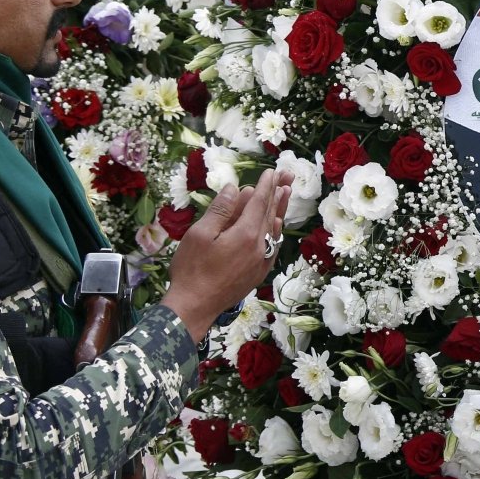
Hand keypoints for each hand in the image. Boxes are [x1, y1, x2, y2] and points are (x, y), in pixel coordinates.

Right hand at [160, 173, 291, 339]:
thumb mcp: (200, 234)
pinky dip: (275, 231)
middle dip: (278, 192)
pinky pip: (272, 246)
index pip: (260, 203)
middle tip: (287, 175)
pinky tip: (275, 225)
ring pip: (274, 230)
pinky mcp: (258, 273)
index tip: (272, 171)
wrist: (195, 307)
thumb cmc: (192, 269)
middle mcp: (260, 247)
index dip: (266, 186)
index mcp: (246, 234)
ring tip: (286, 193)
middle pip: (271, 213)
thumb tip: (236, 188)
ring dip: (279, 209)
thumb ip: (221, 210)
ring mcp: (261, 262)